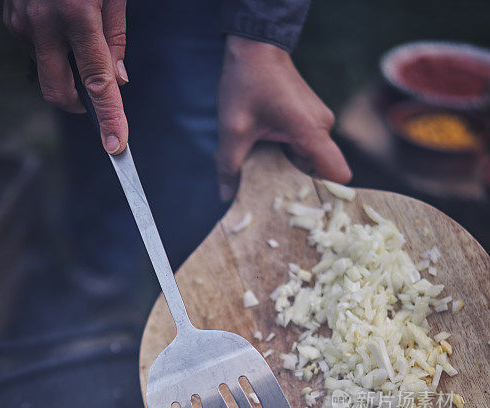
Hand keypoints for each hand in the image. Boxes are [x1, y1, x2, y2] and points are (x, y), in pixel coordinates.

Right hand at [4, 0, 128, 152]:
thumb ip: (115, 37)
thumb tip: (118, 79)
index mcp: (76, 14)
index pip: (98, 82)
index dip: (109, 118)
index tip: (116, 147)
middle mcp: (43, 22)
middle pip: (59, 93)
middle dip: (80, 106)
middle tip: (97, 101)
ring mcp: (20, 21)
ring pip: (46, 70)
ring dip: (66, 67)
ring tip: (78, 30)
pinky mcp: (9, 17)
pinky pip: (32, 48)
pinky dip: (51, 47)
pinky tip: (58, 20)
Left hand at [217, 36, 350, 200]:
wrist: (255, 46)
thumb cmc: (248, 81)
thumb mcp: (233, 129)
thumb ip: (230, 166)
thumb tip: (225, 196)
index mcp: (311, 131)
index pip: (338, 174)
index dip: (326, 194)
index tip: (302, 204)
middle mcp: (322, 128)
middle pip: (319, 171)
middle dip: (297, 184)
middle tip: (272, 194)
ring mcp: (318, 122)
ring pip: (310, 159)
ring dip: (289, 168)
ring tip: (265, 173)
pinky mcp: (310, 119)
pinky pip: (305, 146)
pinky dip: (289, 155)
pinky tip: (268, 156)